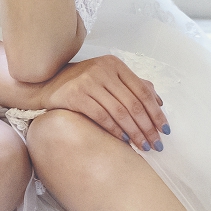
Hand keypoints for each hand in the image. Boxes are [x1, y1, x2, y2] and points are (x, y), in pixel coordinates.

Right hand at [32, 55, 169, 151]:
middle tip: (156, 144)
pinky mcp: (75, 95)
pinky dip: (114, 130)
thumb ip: (132, 86)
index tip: (164, 130)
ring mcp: (88, 81)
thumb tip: (158, 102)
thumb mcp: (107, 78)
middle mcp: (103, 70)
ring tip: (143, 146)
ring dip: (134, 132)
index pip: (143, 91)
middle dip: (148, 127)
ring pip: (119, 111)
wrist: (46, 85)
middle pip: (133, 103)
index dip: (156, 112)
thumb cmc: (80, 83)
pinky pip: (101, 116)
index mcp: (114, 64)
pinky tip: (123, 140)